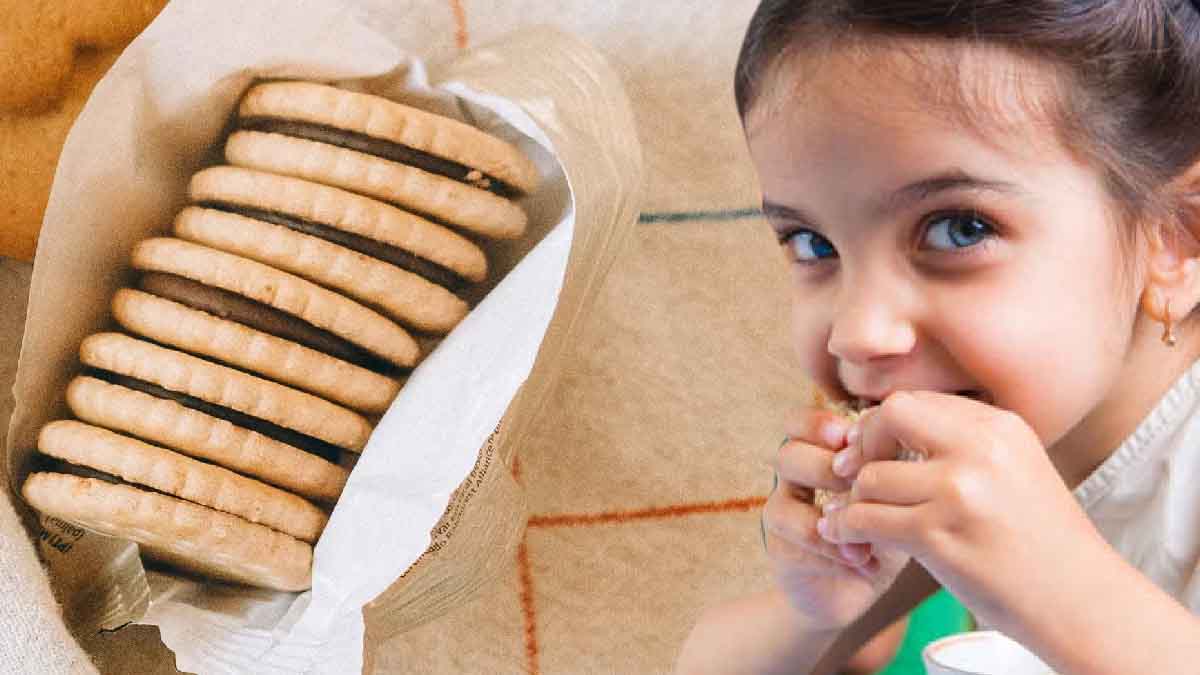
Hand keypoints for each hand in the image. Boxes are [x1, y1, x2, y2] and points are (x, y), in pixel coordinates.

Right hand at [762, 404, 911, 629]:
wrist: (861, 584)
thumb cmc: (883, 527)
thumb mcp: (893, 492)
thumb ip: (891, 466)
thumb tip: (903, 443)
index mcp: (816, 454)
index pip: (798, 424)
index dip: (816, 425)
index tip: (847, 437)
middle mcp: (793, 481)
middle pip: (787, 456)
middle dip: (824, 468)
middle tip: (859, 485)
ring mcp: (783, 517)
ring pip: (780, 506)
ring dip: (826, 519)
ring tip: (864, 535)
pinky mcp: (781, 553)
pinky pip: (794, 549)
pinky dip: (833, 556)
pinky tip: (865, 564)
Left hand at [817, 391, 1104, 633]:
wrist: (1082, 603)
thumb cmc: (1043, 543)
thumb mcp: (1017, 470)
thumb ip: (966, 445)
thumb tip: (889, 425)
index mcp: (1001, 427)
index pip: (917, 400)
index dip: (886, 426)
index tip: (880, 453)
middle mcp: (980, 450)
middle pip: (889, 414)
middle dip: (865, 443)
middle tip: (862, 475)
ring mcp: (958, 492)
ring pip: (869, 476)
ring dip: (857, 500)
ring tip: (865, 518)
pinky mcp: (938, 536)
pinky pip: (865, 519)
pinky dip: (848, 529)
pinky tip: (851, 539)